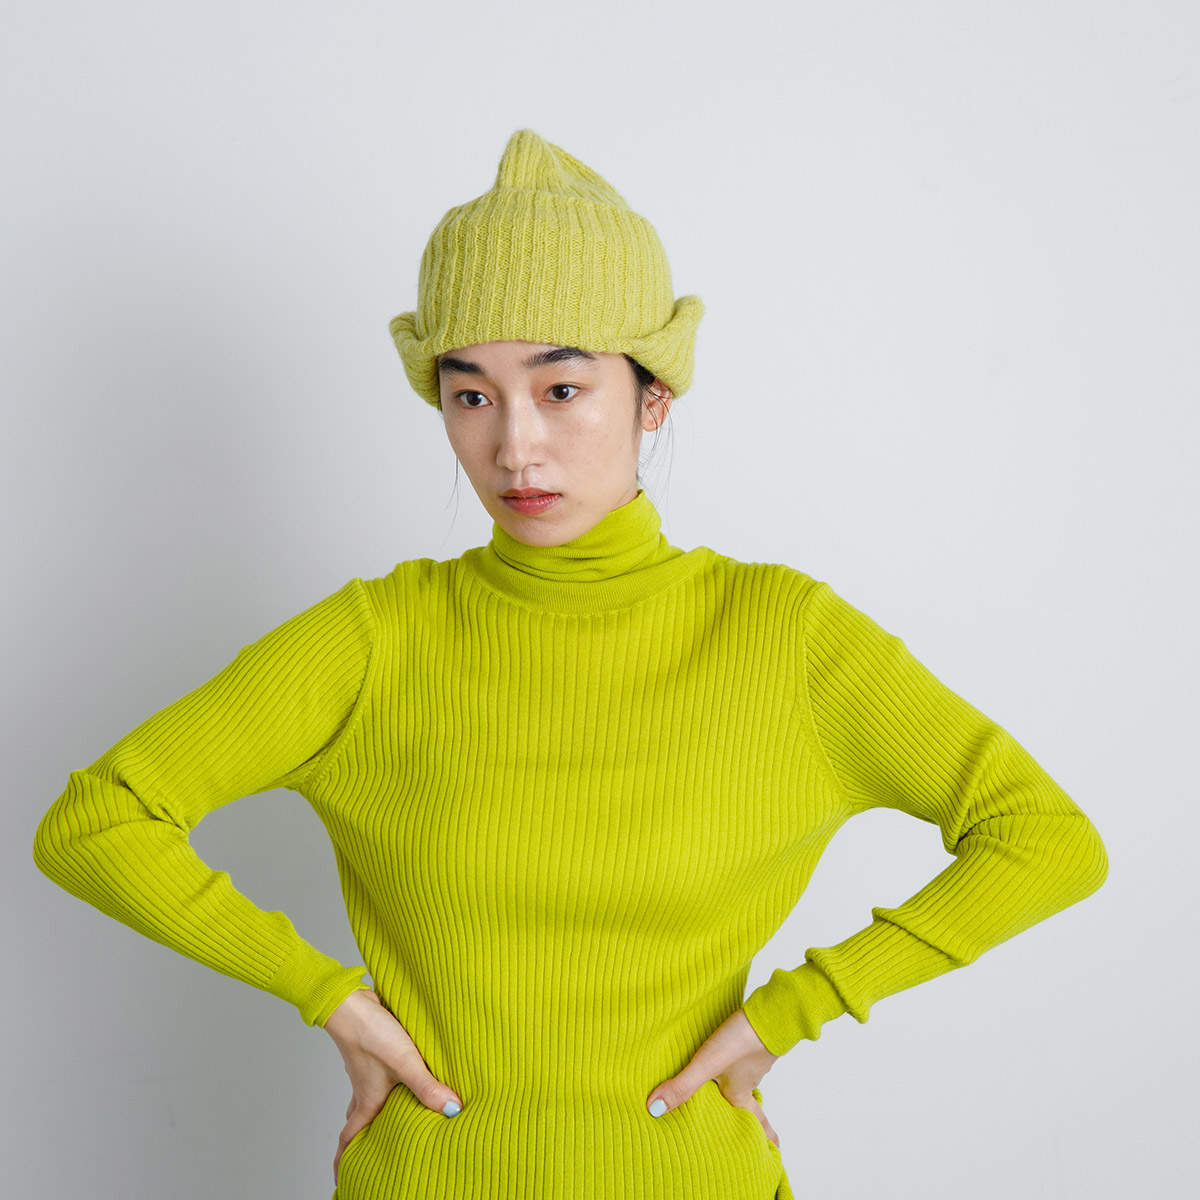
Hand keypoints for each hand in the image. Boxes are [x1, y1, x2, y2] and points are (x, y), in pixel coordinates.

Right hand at [323, 988, 463, 1184]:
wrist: (351, 1001)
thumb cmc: (371, 1033)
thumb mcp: (404, 1062)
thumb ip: (427, 1086)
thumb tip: (451, 1110)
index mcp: (368, 1100)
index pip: (350, 1138)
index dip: (345, 1160)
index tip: (343, 1178)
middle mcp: (364, 1088)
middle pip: (358, 1121)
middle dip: (361, 1139)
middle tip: (370, 1152)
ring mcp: (366, 1070)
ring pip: (366, 1097)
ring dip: (373, 1110)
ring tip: (389, 1116)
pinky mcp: (371, 1051)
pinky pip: (374, 1075)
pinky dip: (382, 1083)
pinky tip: (399, 1075)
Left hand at [645, 1008, 782, 1147]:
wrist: (769, 1013)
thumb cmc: (741, 1043)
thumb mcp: (707, 1065)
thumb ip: (683, 1086)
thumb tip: (655, 1110)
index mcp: (739, 1094)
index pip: (755, 1124)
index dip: (763, 1139)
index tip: (771, 1152)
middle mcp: (749, 1081)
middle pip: (753, 1104)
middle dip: (754, 1117)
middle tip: (756, 1127)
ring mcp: (755, 1060)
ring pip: (749, 1080)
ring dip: (742, 1087)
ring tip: (732, 1089)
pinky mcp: (755, 1041)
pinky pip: (748, 1057)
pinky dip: (741, 1062)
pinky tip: (732, 1053)